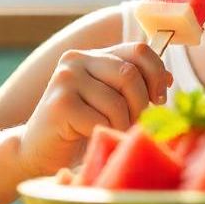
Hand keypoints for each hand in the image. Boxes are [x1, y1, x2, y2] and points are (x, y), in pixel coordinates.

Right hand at [19, 43, 172, 176]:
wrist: (37, 153)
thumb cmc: (79, 129)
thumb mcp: (110, 101)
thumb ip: (134, 85)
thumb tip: (167, 78)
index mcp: (93, 55)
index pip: (139, 50)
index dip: (156, 74)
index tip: (158, 99)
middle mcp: (77, 60)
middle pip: (130, 75)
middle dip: (140, 105)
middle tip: (134, 124)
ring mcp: (66, 80)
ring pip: (118, 101)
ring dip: (123, 125)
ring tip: (112, 133)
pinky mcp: (60, 104)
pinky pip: (102, 120)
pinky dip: (107, 134)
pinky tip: (95, 138)